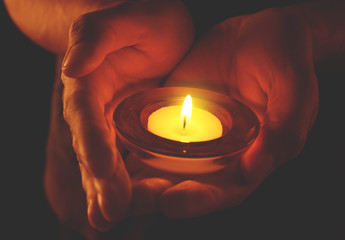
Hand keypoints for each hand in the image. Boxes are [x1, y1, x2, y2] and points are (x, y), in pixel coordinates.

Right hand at [59, 0, 192, 231]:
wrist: (156, 27)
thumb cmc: (143, 17)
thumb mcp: (126, 17)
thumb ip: (96, 35)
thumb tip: (72, 67)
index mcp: (90, 82)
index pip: (86, 117)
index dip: (93, 143)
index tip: (103, 169)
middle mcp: (98, 108)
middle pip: (95, 148)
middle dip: (102, 181)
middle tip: (111, 213)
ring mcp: (115, 122)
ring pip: (109, 161)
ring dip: (112, 192)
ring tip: (113, 219)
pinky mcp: (133, 129)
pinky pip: (129, 159)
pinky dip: (130, 184)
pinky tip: (133, 205)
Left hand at [128, 9, 318, 217]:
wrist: (260, 31)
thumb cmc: (286, 58)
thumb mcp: (294, 89)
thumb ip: (283, 131)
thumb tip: (253, 171)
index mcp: (250, 156)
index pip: (223, 190)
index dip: (198, 199)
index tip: (170, 201)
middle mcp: (218, 152)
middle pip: (185, 182)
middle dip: (156, 194)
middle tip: (129, 201)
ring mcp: (193, 134)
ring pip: (162, 162)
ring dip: (137, 177)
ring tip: (110, 186)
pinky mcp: (173, 112)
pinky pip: (150, 131)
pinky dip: (131, 144)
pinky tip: (110, 151)